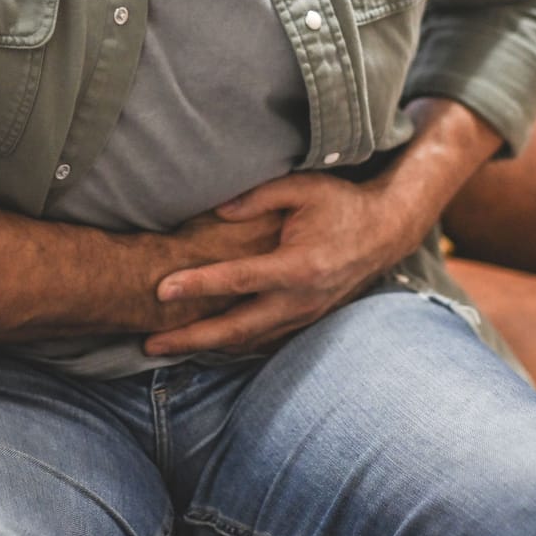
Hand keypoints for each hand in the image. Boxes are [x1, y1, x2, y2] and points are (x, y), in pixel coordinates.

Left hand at [141, 172, 428, 357]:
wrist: (386, 232)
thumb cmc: (342, 204)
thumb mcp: (303, 187)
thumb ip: (257, 196)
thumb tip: (217, 211)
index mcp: (298, 265)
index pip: (238, 280)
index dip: (197, 285)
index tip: (161, 289)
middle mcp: (300, 299)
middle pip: (236, 329)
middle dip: (190, 339)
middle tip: (150, 344)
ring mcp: (305, 316)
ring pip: (248, 341)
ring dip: (206, 347)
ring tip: (167, 348)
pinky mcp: (307, 321)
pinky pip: (264, 340)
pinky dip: (233, 345)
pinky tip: (206, 345)